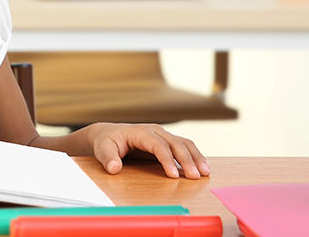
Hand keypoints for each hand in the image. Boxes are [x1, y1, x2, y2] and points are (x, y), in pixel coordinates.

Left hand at [86, 122, 208, 178]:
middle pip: (176, 143)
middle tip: (197, 177)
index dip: (167, 160)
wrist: (107, 134)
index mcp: (141, 132)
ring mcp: (162, 135)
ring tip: (206, 173)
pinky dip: (194, 156)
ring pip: (184, 143)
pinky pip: (183, 146)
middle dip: (187, 160)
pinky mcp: (166, 141)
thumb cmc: (106, 141)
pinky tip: (202, 167)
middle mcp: (154, 131)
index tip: (174, 176)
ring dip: (196, 157)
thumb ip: (107, 158)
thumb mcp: (102, 148)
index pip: (158, 145)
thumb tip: (114, 168)